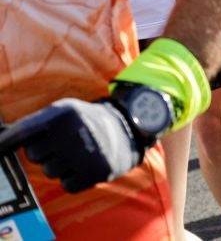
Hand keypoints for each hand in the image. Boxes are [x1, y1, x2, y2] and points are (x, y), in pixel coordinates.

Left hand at [0, 98, 143, 192]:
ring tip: (79, 153)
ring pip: (50, 172)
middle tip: (64, 144)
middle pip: (34, 155)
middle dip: (46, 152)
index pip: (23, 132)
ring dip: (61, 166)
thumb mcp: (64, 111)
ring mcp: (85, 152)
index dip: (5, 143)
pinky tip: (87, 165)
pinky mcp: (96, 171)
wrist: (131, 126)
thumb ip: (34, 124)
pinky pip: (68, 185)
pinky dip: (76, 179)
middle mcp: (72, 131)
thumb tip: (1, 142)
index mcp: (62, 113)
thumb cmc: (87, 121)